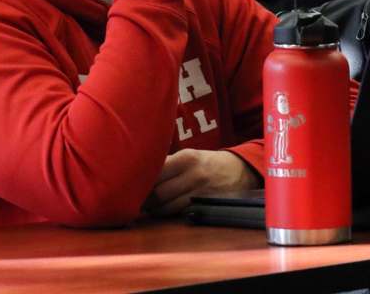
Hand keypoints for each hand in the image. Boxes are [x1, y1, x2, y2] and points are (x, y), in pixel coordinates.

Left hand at [143, 148, 260, 215]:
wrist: (238, 171)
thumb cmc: (205, 163)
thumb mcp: (189, 155)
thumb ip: (167, 163)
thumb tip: (140, 170)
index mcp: (186, 158)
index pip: (156, 172)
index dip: (141, 181)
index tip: (131, 183)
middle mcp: (193, 175)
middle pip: (159, 193)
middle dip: (144, 198)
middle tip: (134, 198)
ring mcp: (198, 193)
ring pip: (166, 207)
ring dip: (153, 209)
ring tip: (145, 206)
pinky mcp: (203, 207)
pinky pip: (178, 213)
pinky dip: (166, 214)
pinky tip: (160, 210)